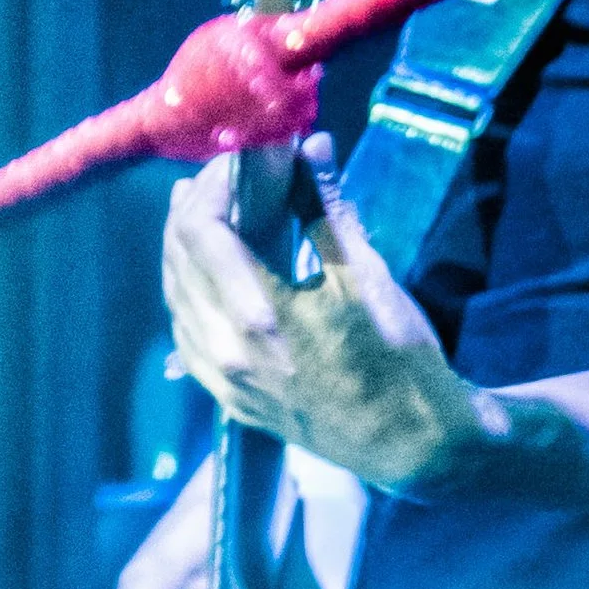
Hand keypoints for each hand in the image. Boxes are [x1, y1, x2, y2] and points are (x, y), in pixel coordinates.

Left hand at [161, 138, 494, 495]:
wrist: (411, 444)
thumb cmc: (396, 358)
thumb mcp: (364, 275)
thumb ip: (324, 208)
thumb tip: (310, 145)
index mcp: (254, 317)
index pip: (199, 230)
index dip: (214, 184)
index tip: (244, 158)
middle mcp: (221, 351)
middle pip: (178, 258)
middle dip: (197, 206)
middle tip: (228, 176)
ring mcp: (219, 380)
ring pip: (176, 295)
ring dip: (187, 246)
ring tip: (212, 207)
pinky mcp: (228, 398)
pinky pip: (187, 332)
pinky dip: (191, 290)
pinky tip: (208, 270)